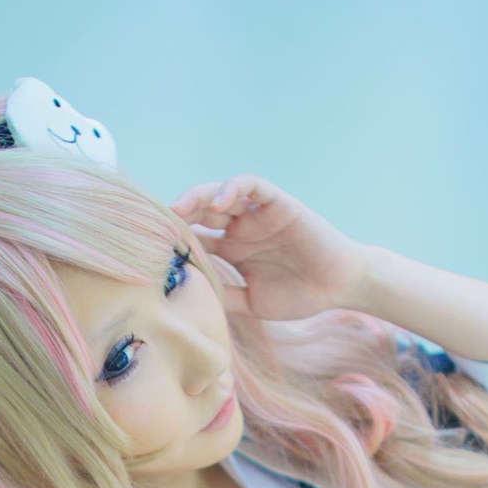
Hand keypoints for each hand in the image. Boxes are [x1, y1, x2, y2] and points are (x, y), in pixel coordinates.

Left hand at [168, 174, 369, 322]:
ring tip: (180, 209)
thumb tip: (185, 300)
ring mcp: (258, 214)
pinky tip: (220, 203)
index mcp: (231, 249)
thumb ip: (224, 296)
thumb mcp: (251, 302)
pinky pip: (253, 186)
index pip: (194, 236)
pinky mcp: (278, 203)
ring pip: (221, 194)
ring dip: (198, 197)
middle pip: (200, 213)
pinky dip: (234, 188)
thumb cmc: (299, 295)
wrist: (339, 288)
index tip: (149, 248)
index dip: (172, 239)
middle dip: (177, 216)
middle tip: (155, 225)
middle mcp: (240, 227)